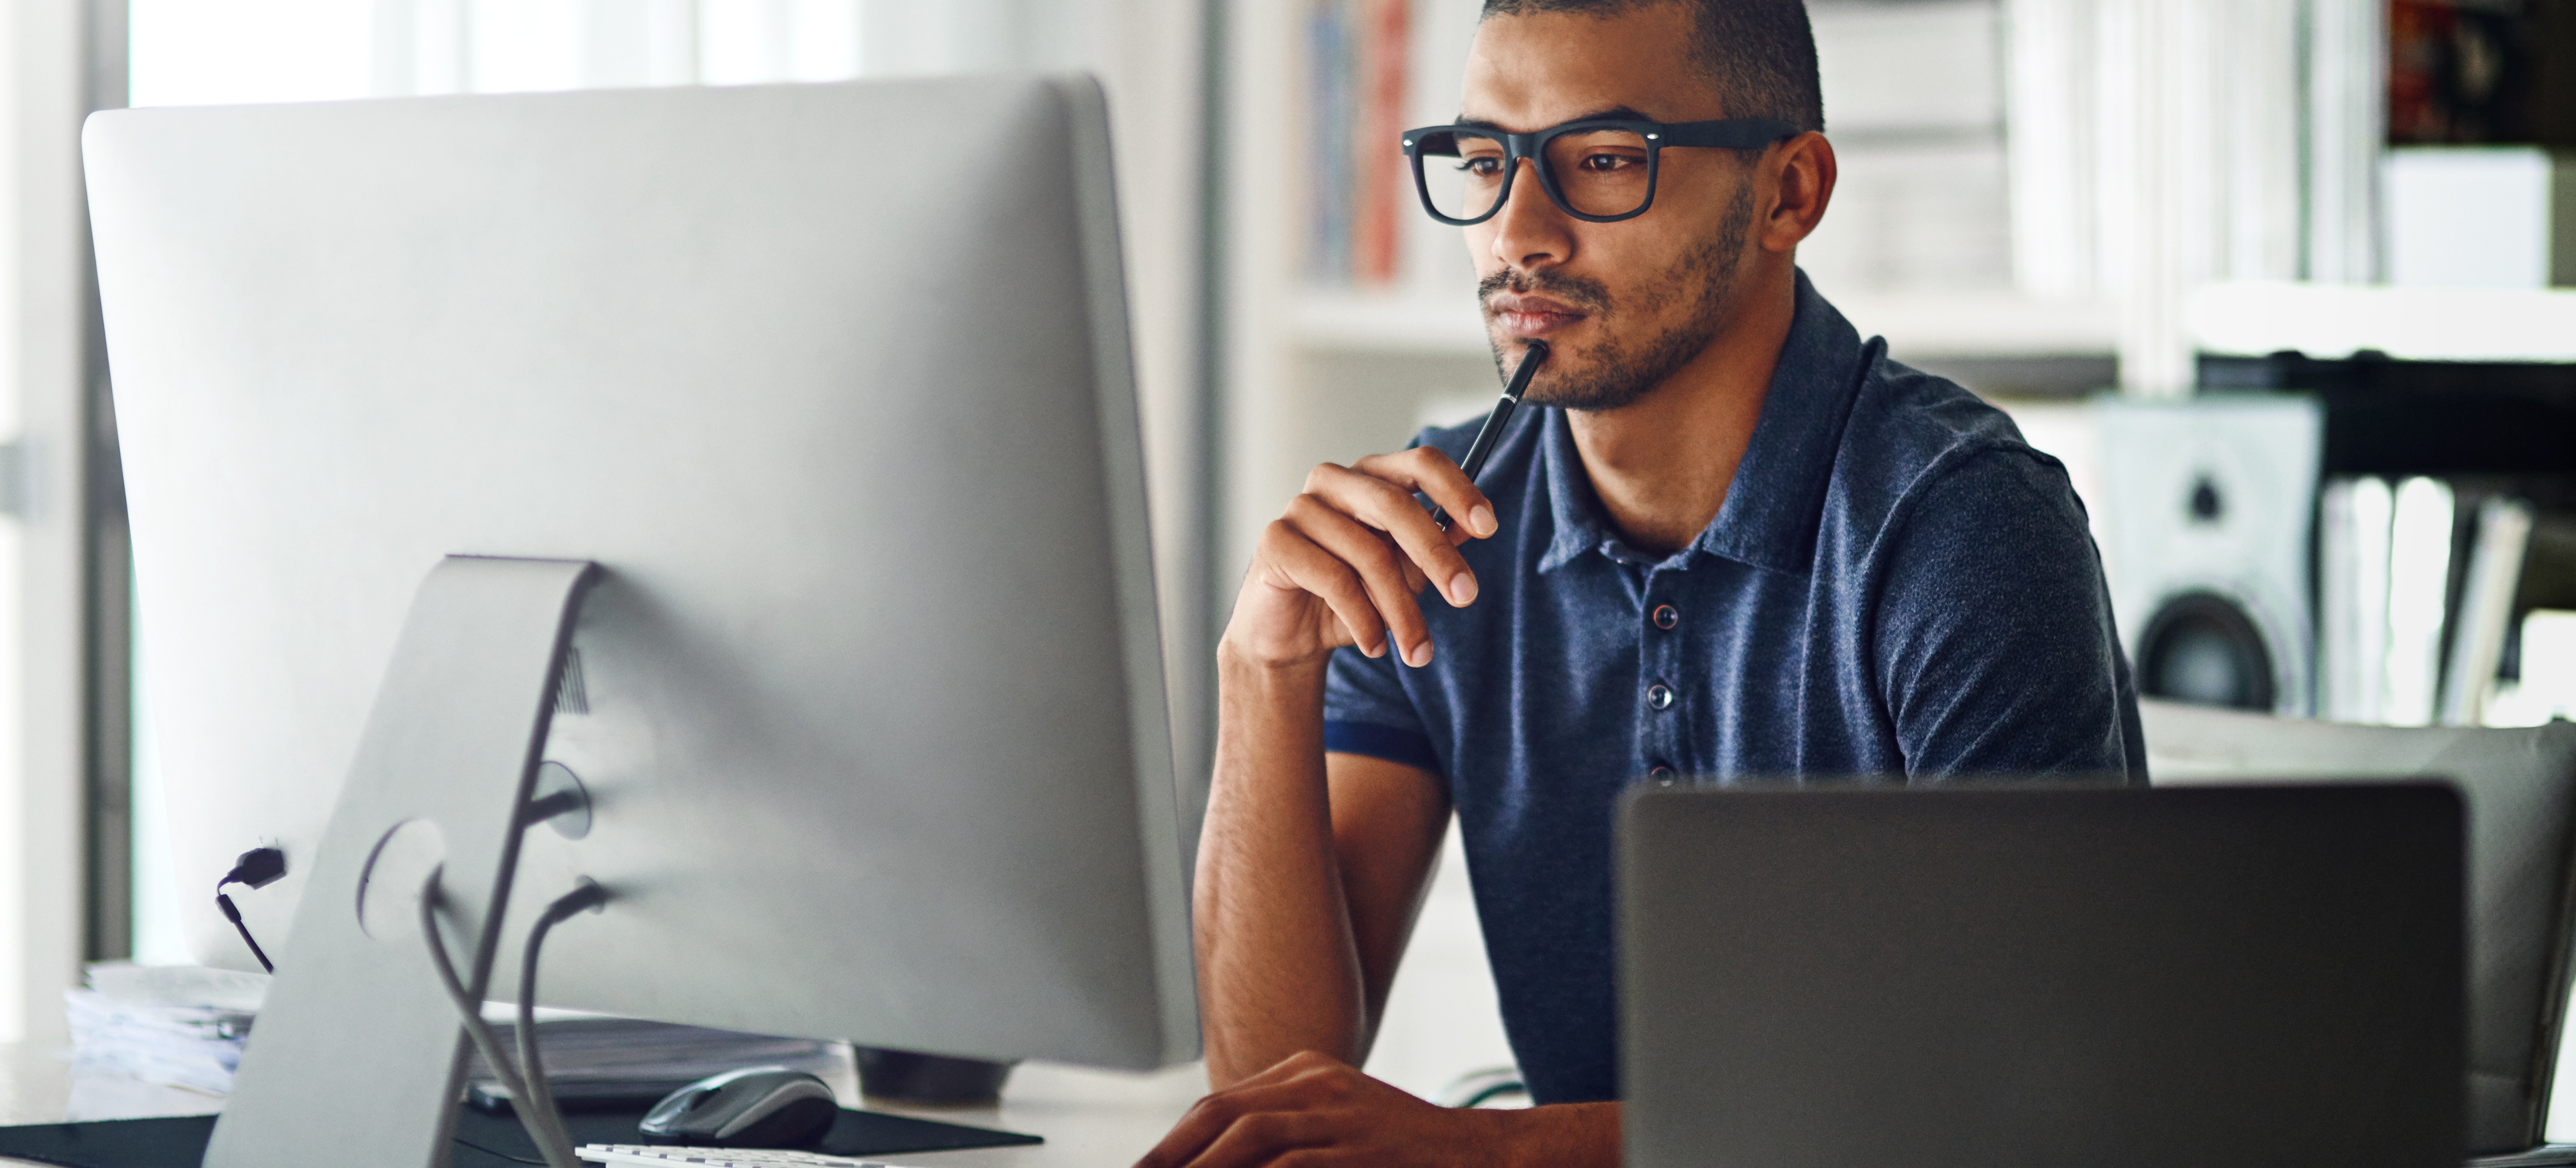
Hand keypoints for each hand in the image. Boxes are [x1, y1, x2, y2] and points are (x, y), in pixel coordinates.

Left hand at [1136, 1051, 1548, 1167]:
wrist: (1480, 1154)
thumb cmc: (1402, 1153)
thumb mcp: (1337, 1126)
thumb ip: (1284, 1136)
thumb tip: (1220, 1156)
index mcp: (1304, 1072)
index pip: (1220, 1105)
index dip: (1174, 1143)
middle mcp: (1315, 1083)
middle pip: (1221, 1114)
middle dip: (1171, 1155)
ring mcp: (1338, 1112)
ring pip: (1247, 1136)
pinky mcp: (1357, 1145)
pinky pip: (1290, 1165)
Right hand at [1222, 450, 1497, 671]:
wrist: (1290, 637)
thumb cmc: (1352, 598)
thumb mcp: (1404, 574)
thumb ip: (1433, 546)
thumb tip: (1470, 527)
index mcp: (1372, 477)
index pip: (1420, 463)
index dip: (1458, 490)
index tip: (1489, 527)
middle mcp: (1334, 481)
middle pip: (1396, 505)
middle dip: (1437, 555)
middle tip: (1465, 596)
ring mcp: (1300, 508)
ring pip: (1369, 552)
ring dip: (1402, 610)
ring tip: (1418, 652)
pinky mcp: (1275, 541)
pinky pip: (1334, 579)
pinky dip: (1363, 620)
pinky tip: (1376, 646)